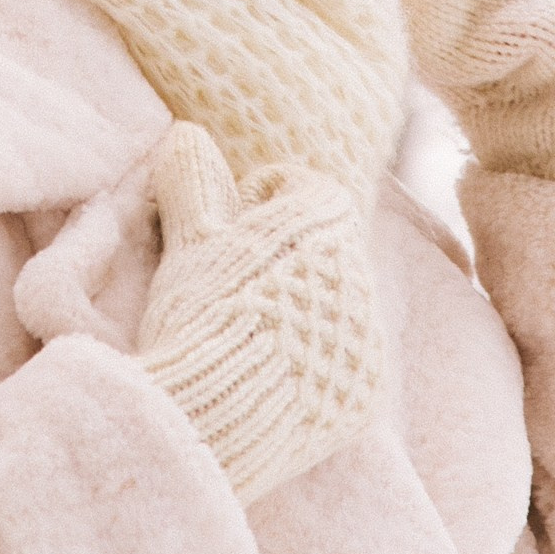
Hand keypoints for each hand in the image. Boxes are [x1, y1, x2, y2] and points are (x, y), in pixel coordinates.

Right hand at [134, 123, 383, 507]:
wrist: (217, 419)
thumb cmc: (200, 316)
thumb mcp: (190, 242)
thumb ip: (193, 182)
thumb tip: (186, 133)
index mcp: (324, 222)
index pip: (308, 189)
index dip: (265, 199)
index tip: (232, 224)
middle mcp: (360, 275)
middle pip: (324, 250)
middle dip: (285, 259)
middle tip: (232, 286)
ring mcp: (368, 339)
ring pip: (337, 307)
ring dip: (302, 310)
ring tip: (246, 335)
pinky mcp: (366, 395)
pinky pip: (345, 365)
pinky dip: (314, 365)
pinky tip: (268, 378)